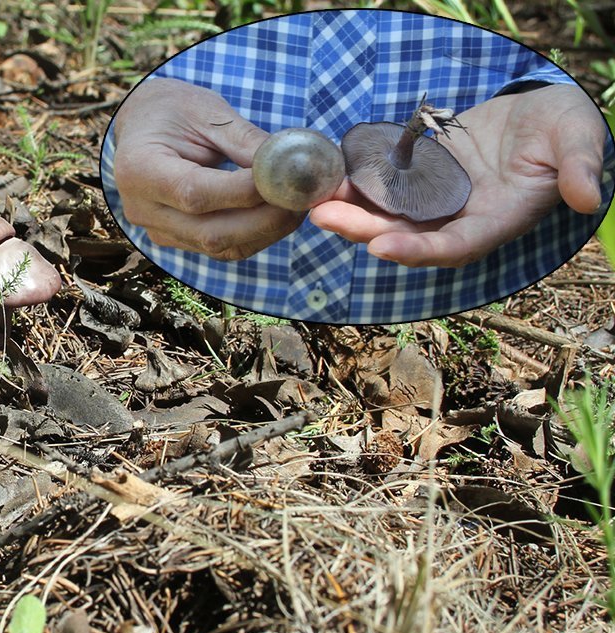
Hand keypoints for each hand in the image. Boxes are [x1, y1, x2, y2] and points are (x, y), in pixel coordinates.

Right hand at [112, 78, 304, 260]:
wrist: (145, 125)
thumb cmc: (174, 110)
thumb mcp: (208, 112)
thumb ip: (246, 141)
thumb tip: (292, 167)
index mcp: (138, 170)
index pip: (195, 193)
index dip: (244, 192)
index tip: (288, 177)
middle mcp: (142, 209)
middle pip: (210, 233)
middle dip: (265, 219)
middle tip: (305, 197)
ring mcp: (157, 231)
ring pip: (220, 246)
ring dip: (267, 230)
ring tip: (298, 203)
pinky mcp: (176, 240)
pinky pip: (221, 247)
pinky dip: (256, 234)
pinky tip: (279, 213)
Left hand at [310, 84, 606, 266]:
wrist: (541, 112)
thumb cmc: (563, 129)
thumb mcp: (578, 138)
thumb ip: (579, 166)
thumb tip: (588, 195)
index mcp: (497, 219)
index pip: (455, 246)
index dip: (419, 251)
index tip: (381, 247)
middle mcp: (460, 218)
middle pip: (407, 236)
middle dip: (364, 231)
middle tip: (324, 217)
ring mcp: (437, 200)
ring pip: (388, 215)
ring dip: (351, 212)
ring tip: (315, 201)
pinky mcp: (420, 177)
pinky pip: (383, 188)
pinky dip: (356, 186)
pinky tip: (328, 177)